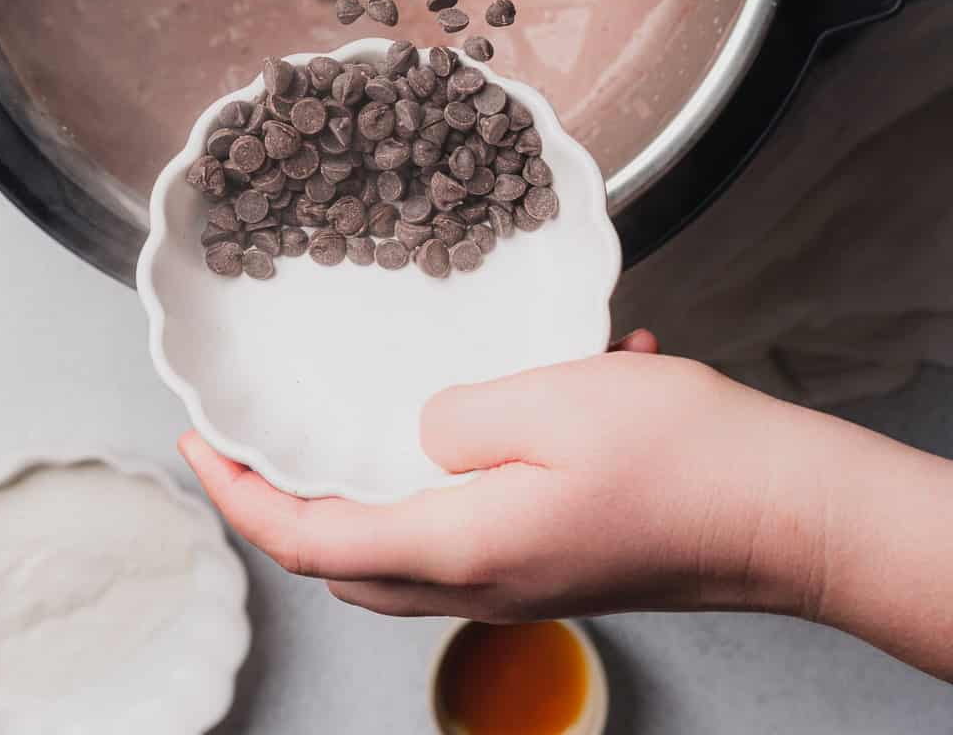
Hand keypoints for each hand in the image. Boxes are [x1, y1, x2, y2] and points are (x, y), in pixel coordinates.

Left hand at [180, 333, 820, 623]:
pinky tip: (501, 403)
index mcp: (460, 544)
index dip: (239, 496)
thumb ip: (460, 416)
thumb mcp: (553, 399)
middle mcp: (481, 579)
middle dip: (284, 509)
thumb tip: (423, 432)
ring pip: (402, 554)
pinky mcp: (559, 560)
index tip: (196, 443)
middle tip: (256, 442)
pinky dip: (445, 481)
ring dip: (354, 502)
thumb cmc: (676, 456)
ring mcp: (524, 579)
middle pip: (346, 562)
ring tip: (339, 433)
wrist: (782, 512)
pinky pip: (470, 527)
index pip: (309, 538)